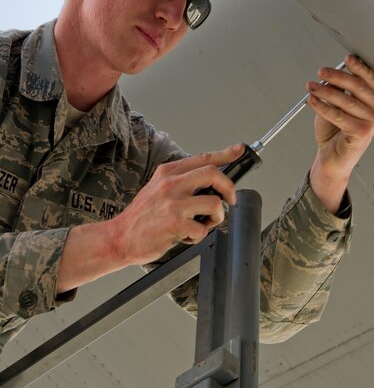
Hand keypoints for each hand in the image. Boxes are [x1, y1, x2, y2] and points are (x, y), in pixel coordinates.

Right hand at [111, 144, 243, 264]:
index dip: (225, 154)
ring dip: (216, 217)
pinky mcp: (176, 224)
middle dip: (229, 188)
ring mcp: (174, 203)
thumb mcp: (157, 188)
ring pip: (214, 203)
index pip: (203, 158)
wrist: (120, 237)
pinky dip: (199, 236)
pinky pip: (203, 229)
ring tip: (203, 224)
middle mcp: (171, 184)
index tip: (239, 150)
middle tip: (230, 199)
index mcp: (168, 173)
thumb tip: (210, 180)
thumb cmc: (142, 215)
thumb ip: (180, 181)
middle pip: (213, 174)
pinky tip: (187, 236)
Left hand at [307, 55, 373, 211]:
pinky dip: (321, 106)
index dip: (356, 67)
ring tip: (310, 87)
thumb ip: (336, 90)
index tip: (345, 59)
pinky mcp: (361, 133)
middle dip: (337, 76)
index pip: (368, 79)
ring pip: (345, 100)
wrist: (332, 158)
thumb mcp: (335, 105)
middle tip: (321, 72)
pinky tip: (311, 101)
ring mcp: (372, 123)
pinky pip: (337, 115)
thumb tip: (332, 76)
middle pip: (357, 86)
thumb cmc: (336, 132)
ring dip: (324, 91)